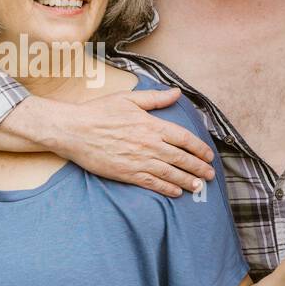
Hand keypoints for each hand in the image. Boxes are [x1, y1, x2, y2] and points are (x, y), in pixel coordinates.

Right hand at [51, 87, 216, 196]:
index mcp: (152, 125)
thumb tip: (176, 92)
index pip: (184, 138)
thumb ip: (155, 99)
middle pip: (182, 159)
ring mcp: (140, 161)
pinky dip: (168, 189)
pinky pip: (153, 184)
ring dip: (188, 181)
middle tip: (210, 175)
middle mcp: (150, 144)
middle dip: (199, 168)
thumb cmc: (98, 112)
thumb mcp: (129, 99)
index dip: (199, 149)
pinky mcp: (128, 174)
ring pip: (171, 174)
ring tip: (200, 187)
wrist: (74, 130)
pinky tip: (177, 193)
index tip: (208, 155)